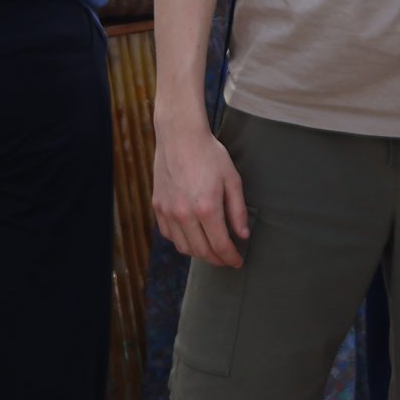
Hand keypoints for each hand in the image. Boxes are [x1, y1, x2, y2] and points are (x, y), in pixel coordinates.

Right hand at [153, 124, 249, 265]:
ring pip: (183, 247)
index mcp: (206, 208)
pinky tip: (192, 236)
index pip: (220, 245)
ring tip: (211, 249)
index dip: (230, 258)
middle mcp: (184, 214)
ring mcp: (168, 212)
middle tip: (227, 259)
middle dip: (217, 260)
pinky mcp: (158, 206)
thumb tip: (242, 235)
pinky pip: (169, 234)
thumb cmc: (210, 154)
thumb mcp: (232, 179)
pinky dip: (181, 241)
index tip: (237, 262)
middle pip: (201, 251)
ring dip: (199, 253)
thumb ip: (237, 210)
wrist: (180, 136)